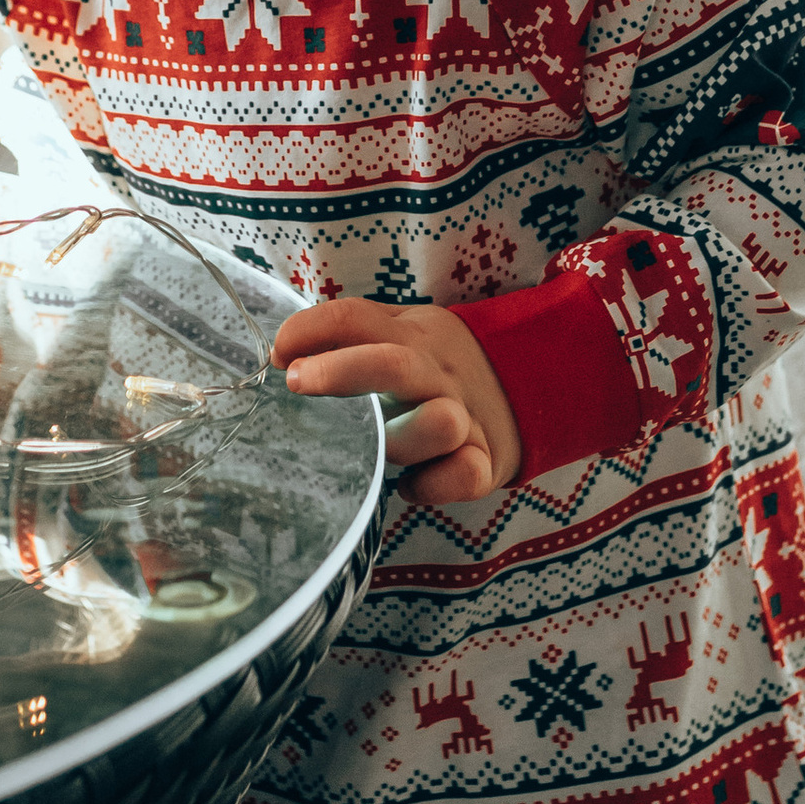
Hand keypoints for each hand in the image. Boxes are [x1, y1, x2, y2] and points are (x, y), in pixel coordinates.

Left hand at [271, 298, 521, 505]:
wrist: (526, 384)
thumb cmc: (434, 365)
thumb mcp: (400, 332)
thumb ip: (349, 337)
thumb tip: (281, 354)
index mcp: (410, 336)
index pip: (355, 318)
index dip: (309, 330)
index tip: (279, 355)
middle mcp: (436, 373)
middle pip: (393, 365)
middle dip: (341, 372)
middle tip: (297, 382)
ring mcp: (465, 416)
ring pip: (438, 425)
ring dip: (398, 440)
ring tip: (377, 448)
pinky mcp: (484, 459)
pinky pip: (461, 476)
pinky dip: (432, 485)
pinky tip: (410, 486)